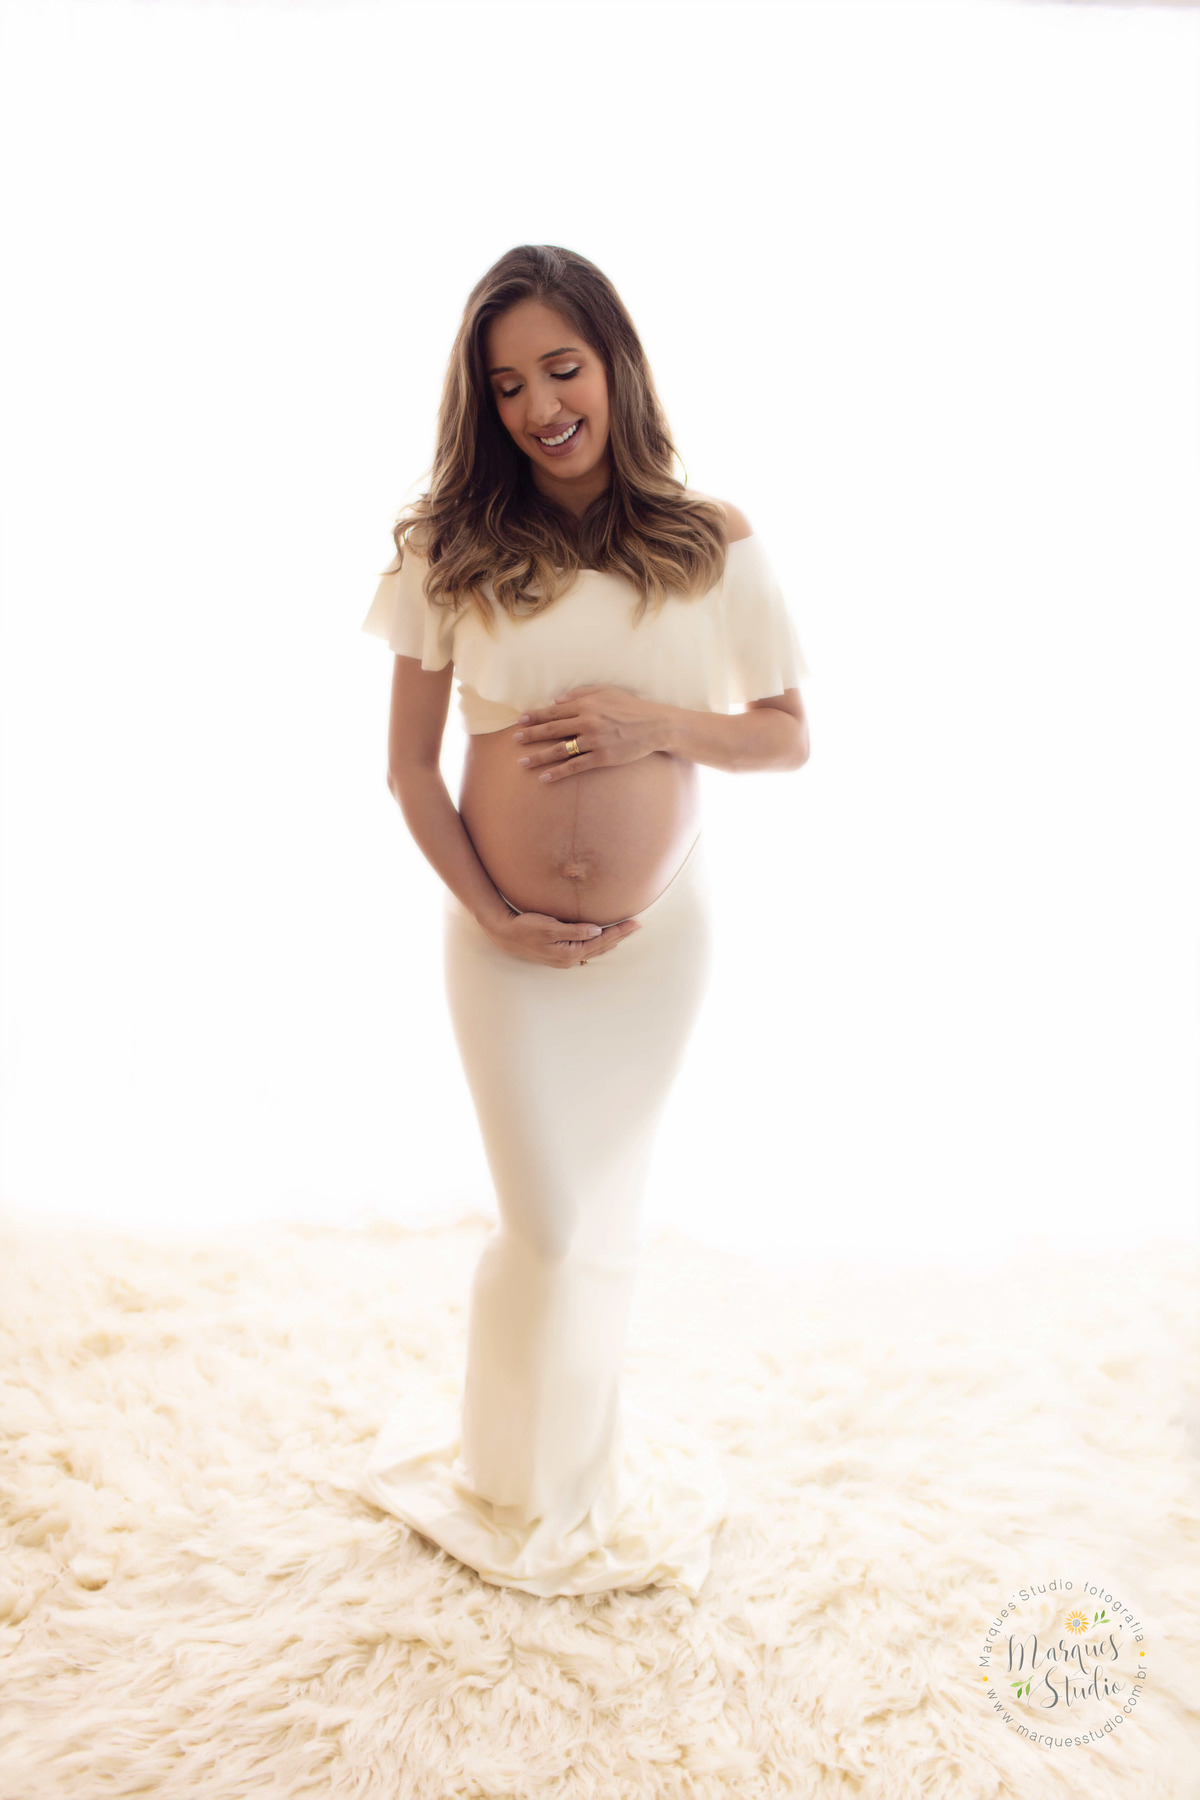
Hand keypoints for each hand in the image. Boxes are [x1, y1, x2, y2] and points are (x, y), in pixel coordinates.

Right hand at [482, 908, 641, 967]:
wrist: (504, 934)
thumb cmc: (525, 927)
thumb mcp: (549, 927)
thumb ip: (574, 930)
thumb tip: (597, 931)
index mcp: (569, 953)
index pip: (601, 941)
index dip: (619, 931)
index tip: (635, 923)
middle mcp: (568, 959)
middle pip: (601, 947)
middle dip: (620, 936)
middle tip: (637, 926)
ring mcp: (564, 959)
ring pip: (594, 949)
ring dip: (610, 941)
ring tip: (625, 933)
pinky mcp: (559, 954)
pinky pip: (585, 949)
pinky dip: (598, 943)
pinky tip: (602, 939)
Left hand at [512, 686, 667, 781]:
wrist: (654, 725)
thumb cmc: (630, 706)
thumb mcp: (606, 691)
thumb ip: (580, 693)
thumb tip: (557, 700)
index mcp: (585, 705)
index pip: (553, 711)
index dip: (535, 716)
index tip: (520, 721)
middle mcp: (586, 722)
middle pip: (551, 730)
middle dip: (530, 735)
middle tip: (514, 740)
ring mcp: (593, 741)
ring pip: (559, 750)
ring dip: (538, 756)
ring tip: (522, 762)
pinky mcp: (601, 758)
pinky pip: (574, 766)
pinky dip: (558, 772)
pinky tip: (544, 777)